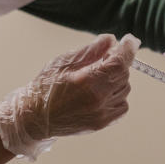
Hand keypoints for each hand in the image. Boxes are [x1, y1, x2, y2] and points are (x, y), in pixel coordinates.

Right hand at [0, 33, 139, 159]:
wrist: (35, 117)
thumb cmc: (45, 87)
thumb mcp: (63, 62)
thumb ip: (90, 51)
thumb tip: (111, 40)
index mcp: (87, 82)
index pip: (119, 63)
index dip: (127, 49)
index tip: (129, 41)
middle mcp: (98, 99)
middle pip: (123, 75)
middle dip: (116, 64)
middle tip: (101, 60)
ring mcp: (101, 114)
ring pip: (124, 90)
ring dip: (116, 80)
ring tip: (96, 79)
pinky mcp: (102, 123)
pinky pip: (122, 105)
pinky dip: (116, 96)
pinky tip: (100, 93)